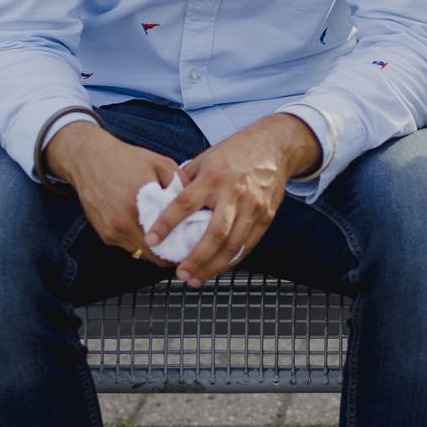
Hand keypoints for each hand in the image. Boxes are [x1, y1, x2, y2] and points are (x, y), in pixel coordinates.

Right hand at [45, 121, 178, 260]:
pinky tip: (149, 232)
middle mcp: (122, 223)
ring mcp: (111, 231)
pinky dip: (140, 243)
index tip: (192, 245)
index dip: (182, 248)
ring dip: (155, 250)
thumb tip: (198, 204)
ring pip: (141, 254)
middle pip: (154, 255)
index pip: (167, 243)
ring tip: (169, 240)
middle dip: (170, 253)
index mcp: (139, 206)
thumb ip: (181, 184)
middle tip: (184, 247)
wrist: (88, 158)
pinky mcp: (104, 234)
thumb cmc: (125, 159)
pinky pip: (128, 246)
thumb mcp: (161, 163)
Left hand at [150, 115, 321, 287]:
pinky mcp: (266, 217)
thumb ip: (187, 181)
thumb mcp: (206, 158)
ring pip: (233, 245)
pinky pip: (247, 245)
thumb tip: (165, 201)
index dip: (166, 223)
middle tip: (180, 274)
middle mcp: (233, 194)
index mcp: (213, 177)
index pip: (185, 204)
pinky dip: (231, 261)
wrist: (274, 146)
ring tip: (196, 279)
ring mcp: (253, 207)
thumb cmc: (236, 152)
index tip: (152, 240)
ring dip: (213, 266)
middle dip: (196, 258)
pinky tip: (217, 269)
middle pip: (214, 233)